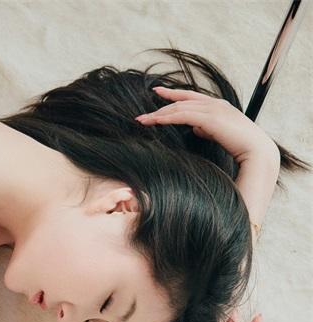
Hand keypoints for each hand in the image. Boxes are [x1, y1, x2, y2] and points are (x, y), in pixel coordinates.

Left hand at [135, 86, 278, 164]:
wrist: (258, 151)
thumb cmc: (241, 146)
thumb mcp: (220, 133)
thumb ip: (207, 128)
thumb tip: (195, 128)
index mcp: (217, 105)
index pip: (190, 95)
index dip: (173, 93)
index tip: (157, 91)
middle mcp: (214, 103)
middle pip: (180, 102)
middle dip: (159, 107)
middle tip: (142, 116)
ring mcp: (213, 109)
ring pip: (179, 108)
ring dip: (158, 115)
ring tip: (142, 121)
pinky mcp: (210, 119)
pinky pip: (182, 116)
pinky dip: (167, 118)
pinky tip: (155, 122)